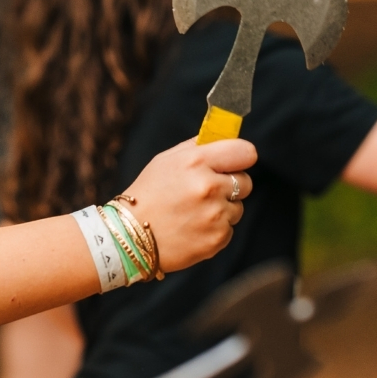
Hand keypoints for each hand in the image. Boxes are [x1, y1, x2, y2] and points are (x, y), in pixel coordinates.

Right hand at [123, 138, 255, 272]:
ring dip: (223, 208)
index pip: (245, 152)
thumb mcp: (167, 160)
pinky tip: (193, 227)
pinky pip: (229, 229)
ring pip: (238, 207)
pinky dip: (216, 229)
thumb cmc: (149, 193)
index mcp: (197, 161)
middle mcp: (209, 187)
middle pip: (246, 181)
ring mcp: (215, 215)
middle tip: (208, 190)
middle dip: (232, 185)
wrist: (130, 235)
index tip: (236, 161)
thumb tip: (224, 138)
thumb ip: (198, 147)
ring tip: (195, 211)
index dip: (241, 157)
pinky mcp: (217, 239)